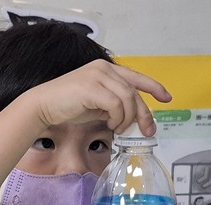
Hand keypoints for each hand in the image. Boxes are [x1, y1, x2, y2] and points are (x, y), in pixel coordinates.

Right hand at [29, 60, 171, 135]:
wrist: (43, 106)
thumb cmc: (67, 106)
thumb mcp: (97, 105)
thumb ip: (114, 106)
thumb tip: (132, 118)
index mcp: (106, 70)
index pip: (136, 77)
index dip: (154, 87)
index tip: (166, 98)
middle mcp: (104, 69)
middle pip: (135, 92)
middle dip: (144, 114)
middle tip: (147, 130)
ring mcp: (98, 76)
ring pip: (128, 99)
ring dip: (127, 118)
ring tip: (118, 128)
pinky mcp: (92, 87)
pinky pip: (116, 105)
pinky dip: (117, 118)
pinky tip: (110, 124)